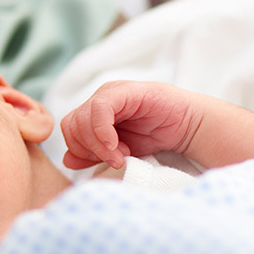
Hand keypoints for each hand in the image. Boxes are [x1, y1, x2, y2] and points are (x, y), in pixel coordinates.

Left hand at [60, 81, 202, 169]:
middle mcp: (98, 100)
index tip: (105, 162)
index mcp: (93, 113)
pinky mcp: (124, 91)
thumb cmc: (155, 138)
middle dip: (89, 149)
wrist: (187, 127)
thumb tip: (67, 160)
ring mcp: (110, 93)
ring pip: (82, 118)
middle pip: (72, 124)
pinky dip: (102, 131)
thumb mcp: (119, 152)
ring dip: (98, 144)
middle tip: (114, 160)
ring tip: (121, 154)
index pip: (69, 130)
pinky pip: (100, 108)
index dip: (81, 150)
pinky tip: (117, 144)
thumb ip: (93, 155)